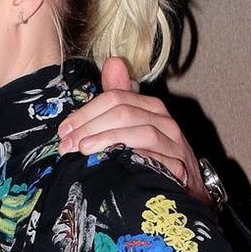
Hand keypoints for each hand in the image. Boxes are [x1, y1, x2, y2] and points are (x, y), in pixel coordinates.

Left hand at [58, 58, 209, 205]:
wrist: (186, 189)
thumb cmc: (155, 156)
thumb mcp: (135, 125)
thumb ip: (120, 96)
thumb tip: (112, 62)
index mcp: (151, 108)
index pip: (115, 97)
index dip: (85, 113)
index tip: (64, 130)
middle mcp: (165, 122)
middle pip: (124, 113)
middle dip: (90, 127)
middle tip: (67, 144)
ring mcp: (174, 145)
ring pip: (140, 132)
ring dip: (107, 139)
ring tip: (83, 150)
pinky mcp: (180, 168)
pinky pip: (156, 159)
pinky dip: (133, 158)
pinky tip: (113, 163)